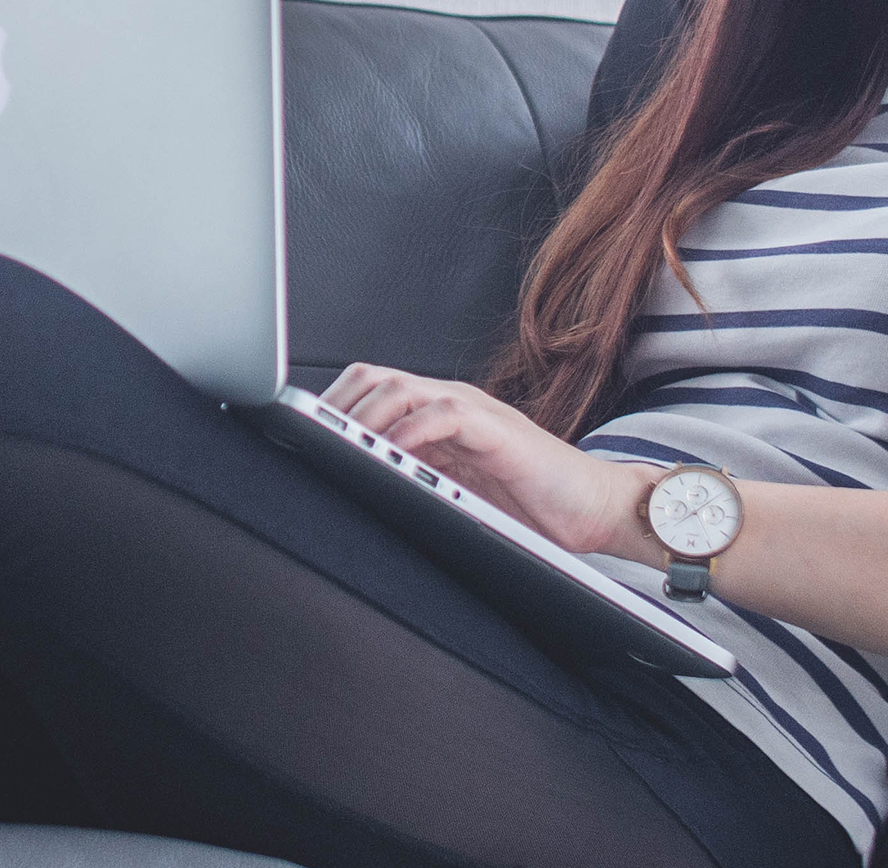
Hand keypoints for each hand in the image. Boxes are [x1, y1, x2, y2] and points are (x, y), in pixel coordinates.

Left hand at [321, 363, 660, 556]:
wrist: (594, 508)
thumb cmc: (528, 505)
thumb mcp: (454, 491)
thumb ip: (413, 479)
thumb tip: (353, 491)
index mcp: (433, 415)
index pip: (368, 390)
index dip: (330, 407)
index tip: (293, 434)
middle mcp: (448, 403)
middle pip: (374, 378)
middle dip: (335, 407)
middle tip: (308, 441)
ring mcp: (473, 411)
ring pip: (400, 387)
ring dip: (364, 415)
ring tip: (340, 445)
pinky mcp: (497, 429)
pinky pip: (443, 413)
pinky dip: (410, 430)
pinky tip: (391, 453)